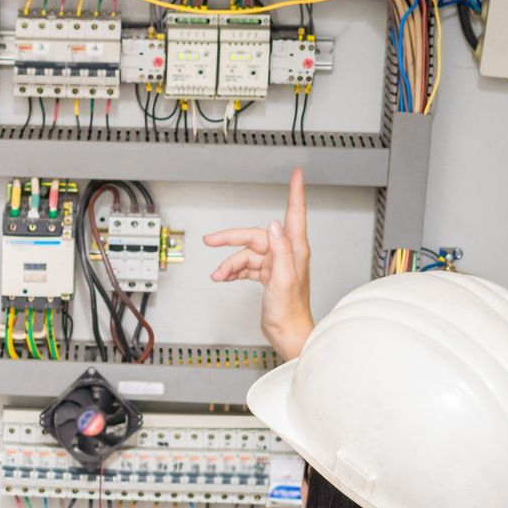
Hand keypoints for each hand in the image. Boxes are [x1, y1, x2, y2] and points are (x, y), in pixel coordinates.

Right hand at [206, 168, 314, 361]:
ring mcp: (276, 264)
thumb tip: (275, 225)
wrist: (287, 332)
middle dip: (231, 239)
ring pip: (246, 254)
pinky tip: (224, 278)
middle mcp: (286, 253)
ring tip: (219, 275)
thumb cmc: (290, 310)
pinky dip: (233, 271)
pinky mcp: (267, 275)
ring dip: (230, 264)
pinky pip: (246, 266)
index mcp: (294, 249)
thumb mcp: (284, 278)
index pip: (294, 214)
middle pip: (255, 236)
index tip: (296, 175)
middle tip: (211, 239)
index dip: (295, 193)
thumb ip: (281, 250)